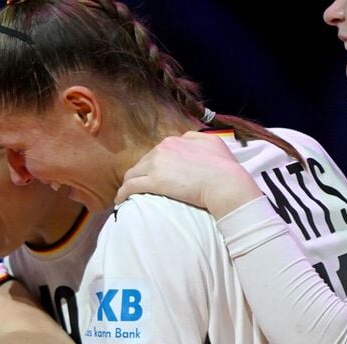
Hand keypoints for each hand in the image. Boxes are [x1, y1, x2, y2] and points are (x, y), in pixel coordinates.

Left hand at [117, 131, 261, 218]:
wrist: (225, 183)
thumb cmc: (224, 167)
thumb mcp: (212, 142)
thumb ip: (195, 138)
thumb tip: (185, 139)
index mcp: (175, 140)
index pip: (156, 153)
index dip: (153, 165)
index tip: (152, 175)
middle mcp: (163, 148)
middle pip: (143, 162)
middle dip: (139, 174)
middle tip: (138, 187)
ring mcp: (157, 164)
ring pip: (133, 173)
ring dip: (129, 184)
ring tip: (126, 195)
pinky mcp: (153, 181)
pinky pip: (131, 186)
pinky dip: (123, 193)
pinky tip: (121, 201)